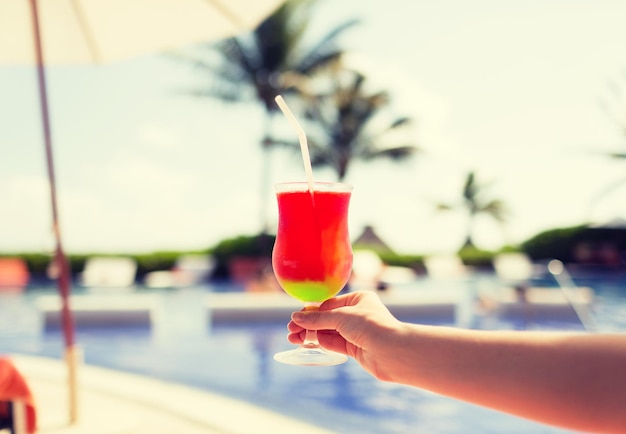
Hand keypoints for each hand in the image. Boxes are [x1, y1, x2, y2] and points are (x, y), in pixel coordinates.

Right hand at [287, 291, 404, 380]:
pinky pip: (334, 343)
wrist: (393, 352)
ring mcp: (357, 332)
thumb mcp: (341, 317)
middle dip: (308, 324)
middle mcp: (358, 314)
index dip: (312, 311)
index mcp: (358, 299)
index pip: (329, 304)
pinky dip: (320, 342)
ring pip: (329, 332)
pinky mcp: (356, 349)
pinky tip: (306, 342)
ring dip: (311, 335)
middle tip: (290, 330)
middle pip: (327, 319)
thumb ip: (317, 319)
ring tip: (293, 338)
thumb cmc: (371, 326)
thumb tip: (296, 317)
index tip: (295, 318)